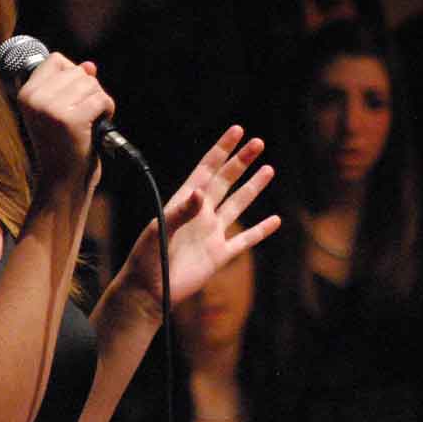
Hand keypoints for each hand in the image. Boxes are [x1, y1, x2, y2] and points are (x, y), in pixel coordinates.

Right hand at [16, 52, 113, 189]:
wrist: (62, 181)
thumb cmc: (62, 147)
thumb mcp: (59, 112)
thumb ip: (70, 86)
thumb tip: (89, 66)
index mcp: (26, 95)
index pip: (56, 60)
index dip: (72, 75)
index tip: (73, 98)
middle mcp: (35, 99)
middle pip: (77, 71)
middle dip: (89, 90)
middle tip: (84, 115)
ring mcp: (51, 109)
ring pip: (91, 84)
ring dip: (99, 101)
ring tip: (90, 122)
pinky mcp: (71, 120)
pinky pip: (101, 99)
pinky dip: (107, 110)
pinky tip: (99, 125)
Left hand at [123, 126, 279, 310]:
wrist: (149, 291)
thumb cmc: (147, 258)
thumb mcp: (160, 231)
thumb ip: (181, 211)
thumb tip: (201, 192)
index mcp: (184, 202)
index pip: (207, 169)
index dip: (222, 150)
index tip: (237, 130)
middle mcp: (201, 214)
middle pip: (226, 181)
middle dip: (241, 161)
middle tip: (258, 143)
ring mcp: (211, 234)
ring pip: (237, 205)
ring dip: (253, 188)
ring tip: (268, 169)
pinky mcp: (219, 255)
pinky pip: (244, 240)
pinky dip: (260, 231)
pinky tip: (275, 220)